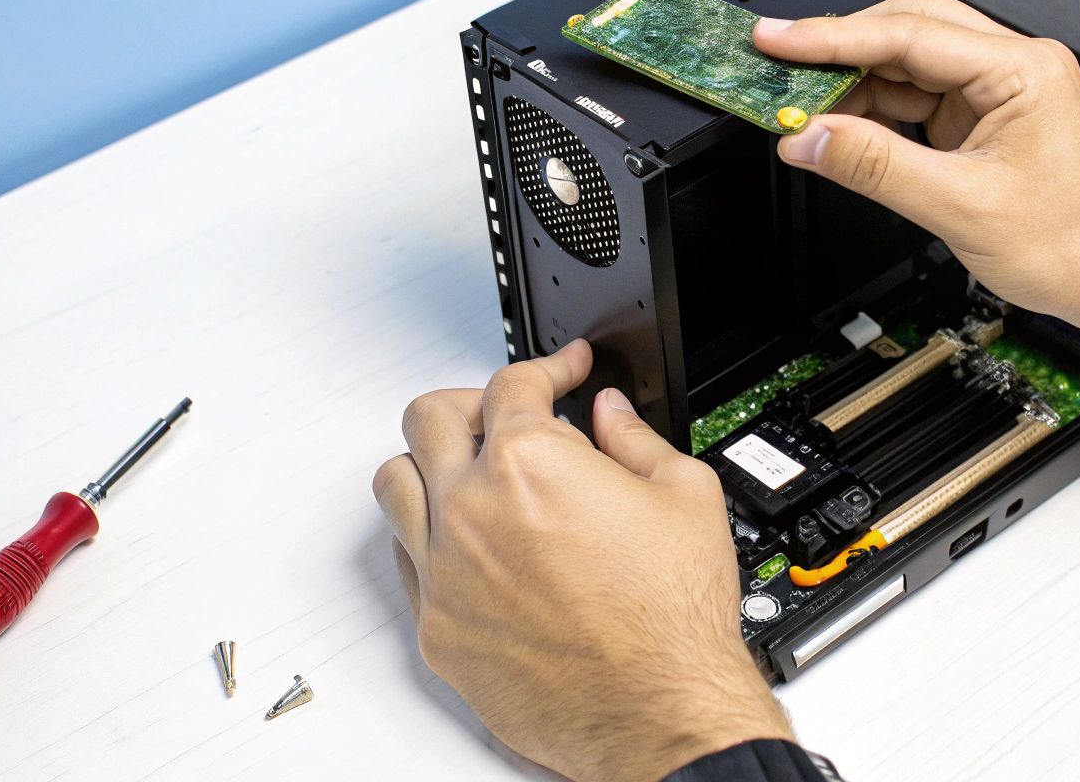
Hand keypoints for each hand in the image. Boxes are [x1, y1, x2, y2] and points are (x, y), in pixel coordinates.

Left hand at [373, 340, 793, 780]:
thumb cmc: (670, 619)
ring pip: (394, 483)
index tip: (566, 374)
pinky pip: (402, 558)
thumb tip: (611, 416)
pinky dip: (425, 533)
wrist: (658, 711)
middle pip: (430, 417)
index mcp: (529, 463)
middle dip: (475, 402)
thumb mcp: (686, 495)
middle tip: (511, 415)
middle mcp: (470, 510)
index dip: (550, 368)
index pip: (515, 384)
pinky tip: (465, 537)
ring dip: (429, 462)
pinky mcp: (435, 628)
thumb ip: (636, 439)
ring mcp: (443, 571)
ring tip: (469, 469)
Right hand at [755, 0, 1079, 327]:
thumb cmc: (1071, 245)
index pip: (908, 34)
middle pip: (905, 31)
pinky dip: (872, 112)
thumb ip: (875, 166)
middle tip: (778, 65)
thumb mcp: (959, 207)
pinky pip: (914, 97)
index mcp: (1023, 70)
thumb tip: (811, 138)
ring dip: (851, 85)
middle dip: (838, 51)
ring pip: (904, 64)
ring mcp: (997, 90)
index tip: (778, 38)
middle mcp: (1014, 67)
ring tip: (800, 109)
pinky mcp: (983, 116)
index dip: (832, 37)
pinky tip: (839, 128)